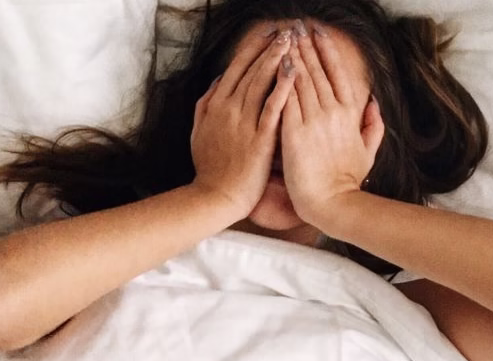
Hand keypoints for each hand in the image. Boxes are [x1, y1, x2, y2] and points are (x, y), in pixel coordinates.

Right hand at [190, 29, 296, 220]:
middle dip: (268, 47)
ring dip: (276, 58)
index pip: (236, 68)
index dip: (252, 48)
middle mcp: (228, 109)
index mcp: (215, 105)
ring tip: (291, 41)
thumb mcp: (198, 131)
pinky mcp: (258, 139)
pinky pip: (272, 108)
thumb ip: (205, 103)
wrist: (215, 198)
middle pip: (250, 69)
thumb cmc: (210, 169)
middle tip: (286, 30)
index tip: (267, 34)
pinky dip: (282, 87)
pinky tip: (293, 71)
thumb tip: (217, 80)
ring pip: (261, 82)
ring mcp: (243, 123)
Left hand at [281, 26, 384, 228]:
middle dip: (306, 46)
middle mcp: (332, 111)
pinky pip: (286, 99)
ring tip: (283, 37)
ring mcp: (313, 120)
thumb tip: (373, 104)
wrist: (332, 203)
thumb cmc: (347, 183)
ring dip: (292, 55)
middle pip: (317, 70)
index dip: (327, 52)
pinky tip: (274, 63)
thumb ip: (373, 126)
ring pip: (301, 79)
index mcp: (350, 114)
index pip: (337, 74)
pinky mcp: (294, 132)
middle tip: (296, 26)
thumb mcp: (368, 152)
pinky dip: (281, 79)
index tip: (319, 35)